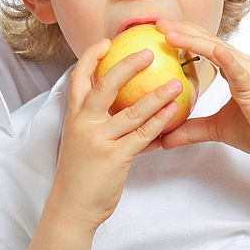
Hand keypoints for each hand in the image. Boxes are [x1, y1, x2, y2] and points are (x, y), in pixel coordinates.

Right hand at [47, 38, 181, 231]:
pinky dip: (160, 121)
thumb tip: (124, 101)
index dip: (91, 57)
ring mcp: (99, 140)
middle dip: (127, 65)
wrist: (72, 206)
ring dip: (157, 94)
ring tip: (178, 82)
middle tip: (148, 52)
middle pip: (105, 85)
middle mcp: (84, 123)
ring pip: (131, 110)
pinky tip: (175, 112)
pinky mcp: (115, 157)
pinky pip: (143, 135)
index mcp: (74, 116)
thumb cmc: (80, 172)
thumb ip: (98, 119)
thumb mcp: (81, 139)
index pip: (78, 78)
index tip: (107, 43)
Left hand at [156, 18, 249, 163]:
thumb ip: (191, 130)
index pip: (205, 46)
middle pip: (207, 40)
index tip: (160, 31)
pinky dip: (225, 57)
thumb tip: (164, 139)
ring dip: (192, 39)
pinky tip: (212, 48)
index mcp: (235, 69)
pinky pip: (238, 68)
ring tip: (169, 33)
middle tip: (157, 23)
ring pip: (217, 49)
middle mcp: (243, 64)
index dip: (184, 36)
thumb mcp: (217, 129)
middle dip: (182, 29)